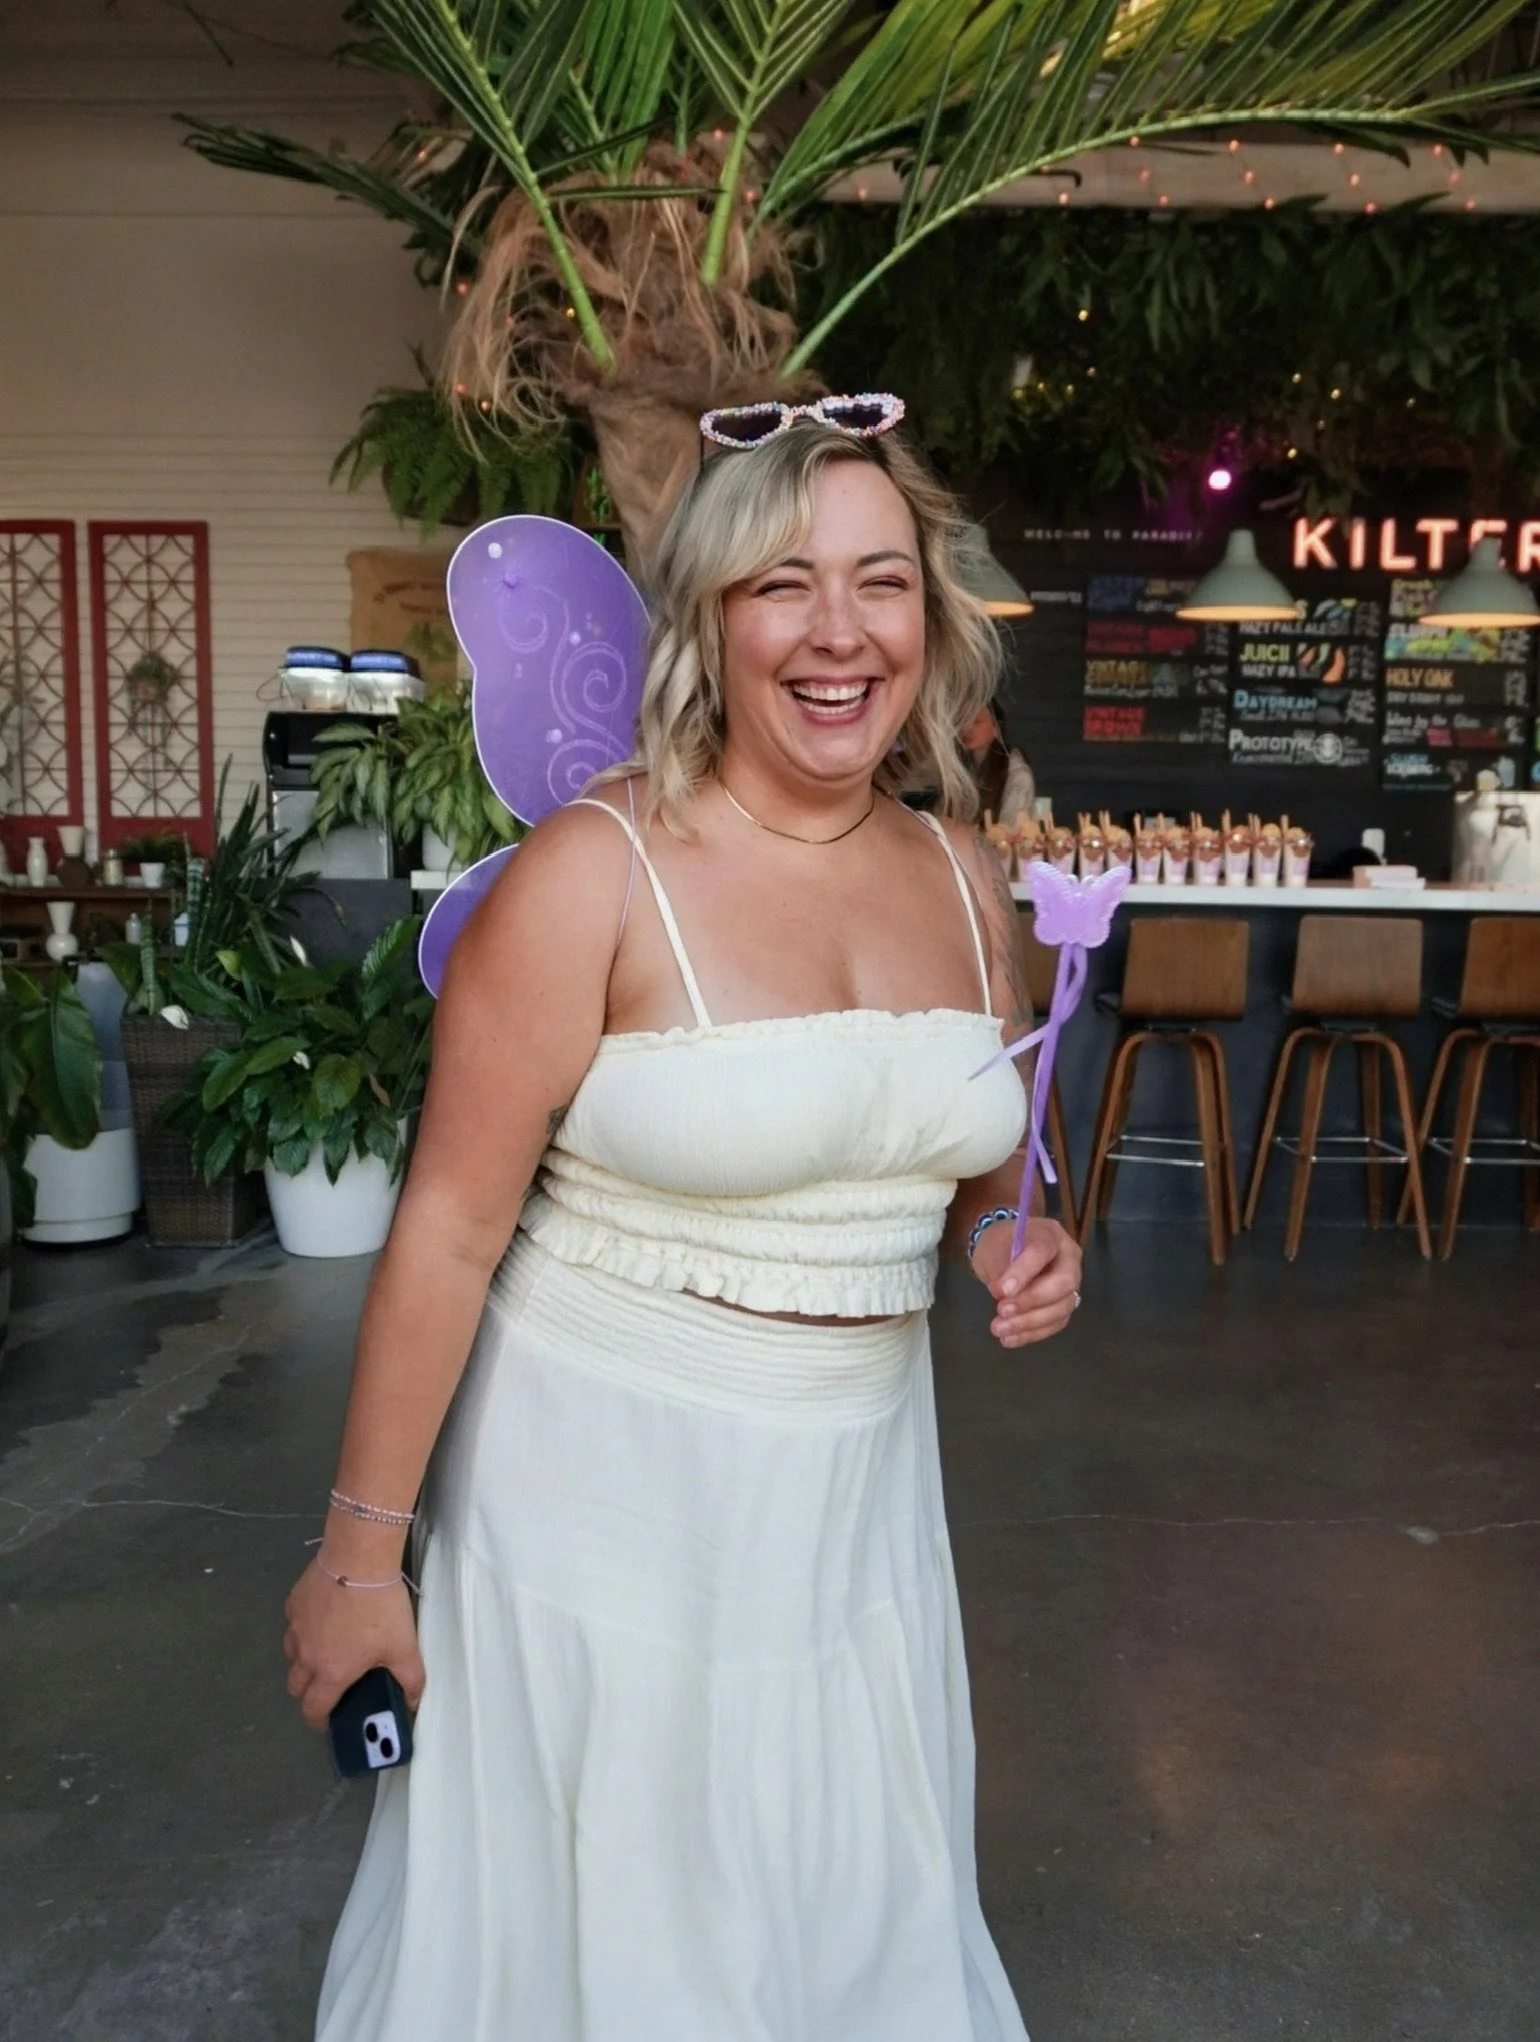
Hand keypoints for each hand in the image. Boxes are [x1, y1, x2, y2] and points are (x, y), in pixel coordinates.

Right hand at [282, 1561, 425, 1730]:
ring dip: (303, 1660)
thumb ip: (411, 1679)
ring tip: (327, 1648)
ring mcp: (296, 1628)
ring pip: (291, 1655)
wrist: (358, 1559)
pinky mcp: (293, 1603)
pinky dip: (304, 1628)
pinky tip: (323, 1616)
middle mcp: (306, 1655)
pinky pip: (293, 1624)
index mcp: (331, 1673)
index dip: (318, 1720)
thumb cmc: (380, 1607)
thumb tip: (412, 1702)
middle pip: (295, 1686)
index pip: (313, 1709)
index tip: (328, 1719)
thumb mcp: (404, 1647)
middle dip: (309, 1692)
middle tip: (330, 1683)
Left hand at [970, 1214, 1081, 1348]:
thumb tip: (1004, 1295)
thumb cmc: (1001, 1245)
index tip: (999, 1291)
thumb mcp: (993, 1248)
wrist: (1005, 1251)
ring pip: (1061, 1307)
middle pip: (1063, 1283)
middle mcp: (1069, 1259)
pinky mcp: (1063, 1306)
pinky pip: (1055, 1323)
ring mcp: (1070, 1284)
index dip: (1023, 1272)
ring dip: (1030, 1322)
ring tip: (999, 1329)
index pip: (1042, 1251)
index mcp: (1051, 1235)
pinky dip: (1032, 1333)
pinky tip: (1009, 1339)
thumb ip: (1000, 1268)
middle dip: (1032, 1301)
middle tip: (1002, 1311)